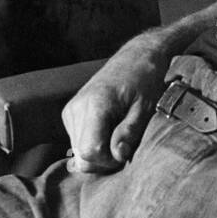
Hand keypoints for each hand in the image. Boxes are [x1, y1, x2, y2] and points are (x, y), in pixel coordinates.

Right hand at [61, 35, 172, 173]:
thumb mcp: (145, 107)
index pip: (89, 151)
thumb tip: (118, 157)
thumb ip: (129, 132)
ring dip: (100, 151)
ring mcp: (71, 110)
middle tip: (125, 144)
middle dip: (105, 159)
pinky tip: (110, 130)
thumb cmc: (145, 79)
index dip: (109, 160)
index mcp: (95, 104)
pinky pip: (78, 142)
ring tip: (119, 133)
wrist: (137, 56)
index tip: (126, 150)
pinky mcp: (71, 113)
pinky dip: (94, 143)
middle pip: (82, 156)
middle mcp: (77, 108)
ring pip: (79, 152)